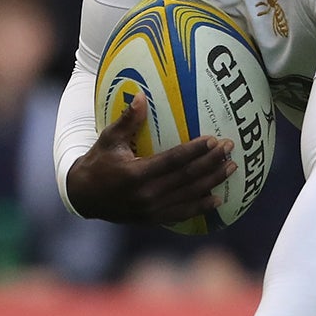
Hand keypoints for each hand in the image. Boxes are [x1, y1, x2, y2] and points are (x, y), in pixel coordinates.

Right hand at [66, 97, 233, 223]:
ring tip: (232, 167)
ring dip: (213, 181)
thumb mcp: (108, 139)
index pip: (173, 161)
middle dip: (212, 162)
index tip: (214, 140)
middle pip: (187, 178)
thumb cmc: (97, 163)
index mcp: (136, 174)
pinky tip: (218, 199)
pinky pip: (183, 213)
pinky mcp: (153, 219)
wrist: (83, 197)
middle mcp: (147, 194)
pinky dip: (201, 206)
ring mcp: (152, 210)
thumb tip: (141, 95)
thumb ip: (127, 120)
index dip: (195, 151)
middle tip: (230, 148)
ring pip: (190, 195)